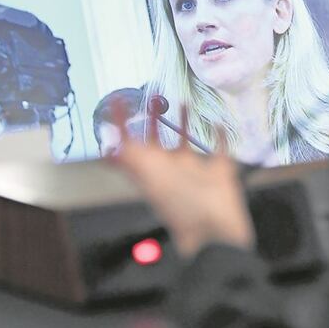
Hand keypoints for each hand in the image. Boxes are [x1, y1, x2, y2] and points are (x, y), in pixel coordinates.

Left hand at [107, 107, 254, 258]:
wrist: (215, 229)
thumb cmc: (182, 205)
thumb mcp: (152, 179)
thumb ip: (132, 160)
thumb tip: (109, 144)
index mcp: (151, 171)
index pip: (130, 143)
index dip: (121, 124)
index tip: (117, 100)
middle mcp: (170, 170)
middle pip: (156, 142)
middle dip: (152, 122)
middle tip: (150, 98)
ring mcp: (194, 171)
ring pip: (186, 142)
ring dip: (183, 124)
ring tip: (183, 102)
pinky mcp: (219, 170)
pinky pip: (218, 148)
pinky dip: (219, 135)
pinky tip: (219, 121)